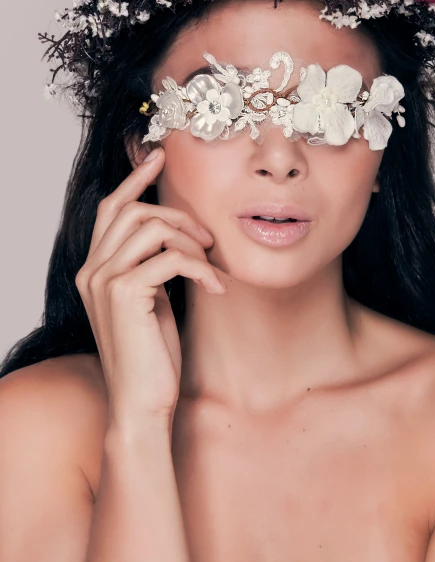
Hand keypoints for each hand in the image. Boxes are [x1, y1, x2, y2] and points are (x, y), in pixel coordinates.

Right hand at [75, 146, 225, 427]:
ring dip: (192, 241)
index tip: (159, 158)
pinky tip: (216, 288)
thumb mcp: (152, 302)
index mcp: (94, 270)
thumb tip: (179, 236)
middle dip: (176, 215)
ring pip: (151, 228)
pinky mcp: (125, 293)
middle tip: (208, 236)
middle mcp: (91, 270)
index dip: (134, 180)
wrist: (142, 403)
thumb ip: (153, 267)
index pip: (109, 210)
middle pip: (132, 211)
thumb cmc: (151, 356)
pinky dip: (200, 267)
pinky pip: (171, 257)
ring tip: (213, 264)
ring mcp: (103, 280)